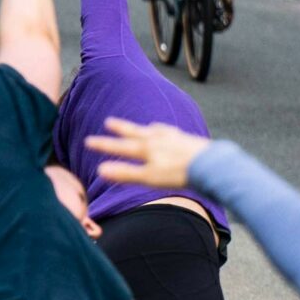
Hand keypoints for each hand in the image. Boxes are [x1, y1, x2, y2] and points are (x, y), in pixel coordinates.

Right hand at [86, 115, 210, 190]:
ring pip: (153, 130)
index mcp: (146, 149)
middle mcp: (157, 139)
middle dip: (121, 129)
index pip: (120, 147)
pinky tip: (167, 132)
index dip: (104, 145)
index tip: (88, 141)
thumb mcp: (149, 177)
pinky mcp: (188, 140)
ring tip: (141, 127)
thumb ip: (125, 173)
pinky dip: (164, 130)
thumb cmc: (179, 174)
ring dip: (143, 128)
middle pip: (135, 133)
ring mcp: (173, 137)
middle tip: (108, 122)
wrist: (211, 165)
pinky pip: (171, 132)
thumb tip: (100, 170)